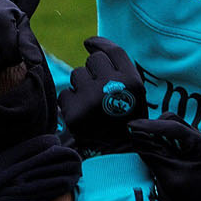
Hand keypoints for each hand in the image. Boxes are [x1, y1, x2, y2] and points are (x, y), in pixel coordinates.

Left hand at [58, 37, 146, 155]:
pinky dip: (70, 102)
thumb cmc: (126, 121)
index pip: (112, 51)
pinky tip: (81, 114)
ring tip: (91, 104)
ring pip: (77, 75)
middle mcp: (113, 88)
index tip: (89, 43)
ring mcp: (92, 100)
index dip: (98, 43)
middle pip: (93, 60)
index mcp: (133, 83)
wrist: (117, 157)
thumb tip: (91, 45)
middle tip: (99, 89)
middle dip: (93, 71)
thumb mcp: (134, 96)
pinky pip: (65, 93)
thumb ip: (120, 70)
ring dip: (81, 85)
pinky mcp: (74, 113)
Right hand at [127, 118, 200, 200]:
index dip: (151, 126)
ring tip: (135, 141)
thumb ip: (153, 154)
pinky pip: (165, 139)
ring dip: (151, 133)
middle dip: (152, 127)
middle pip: (172, 122)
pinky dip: (153, 141)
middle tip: (131, 134)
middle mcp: (199, 141)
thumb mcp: (168, 178)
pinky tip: (142, 146)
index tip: (130, 126)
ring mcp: (190, 146)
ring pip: (167, 128)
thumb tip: (134, 134)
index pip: (175, 128)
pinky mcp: (181, 152)